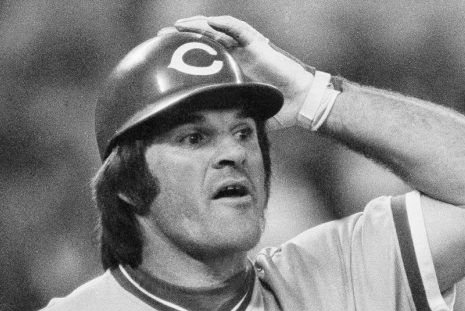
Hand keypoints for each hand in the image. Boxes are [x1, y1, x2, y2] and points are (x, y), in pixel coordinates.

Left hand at [174, 15, 313, 129]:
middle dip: (185, 34)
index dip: (188, 52)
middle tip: (163, 35)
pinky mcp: (259, 44)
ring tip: (179, 25)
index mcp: (236, 68)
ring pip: (219, 29)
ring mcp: (249, 47)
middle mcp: (240, 54)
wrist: (302, 102)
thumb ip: (234, 117)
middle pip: (207, 38)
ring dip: (198, 26)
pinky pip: (239, 29)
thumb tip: (214, 134)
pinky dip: (224, 24)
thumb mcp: (249, 113)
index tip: (167, 54)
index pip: (207, 55)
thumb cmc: (281, 108)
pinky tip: (208, 23)